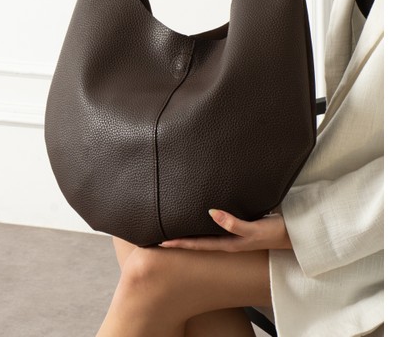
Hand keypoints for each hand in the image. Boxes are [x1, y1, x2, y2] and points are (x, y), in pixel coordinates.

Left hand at [159, 210, 292, 251]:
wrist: (297, 233)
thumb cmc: (277, 232)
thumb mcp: (255, 229)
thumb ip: (234, 223)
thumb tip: (211, 213)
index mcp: (230, 244)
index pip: (199, 245)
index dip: (180, 244)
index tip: (161, 243)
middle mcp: (230, 241)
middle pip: (199, 242)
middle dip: (181, 240)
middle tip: (162, 235)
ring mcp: (236, 235)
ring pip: (208, 234)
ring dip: (192, 232)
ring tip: (176, 226)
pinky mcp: (242, 226)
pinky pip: (218, 226)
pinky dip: (207, 223)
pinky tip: (202, 217)